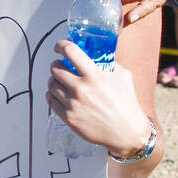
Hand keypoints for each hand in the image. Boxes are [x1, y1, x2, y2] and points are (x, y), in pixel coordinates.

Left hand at [47, 41, 148, 155]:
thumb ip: (108, 63)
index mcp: (94, 76)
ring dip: (53, 80)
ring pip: (51, 84)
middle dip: (56, 64)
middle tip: (59, 65)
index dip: (60, 45)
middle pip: (55, 69)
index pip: (70, 52)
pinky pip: (51, 101)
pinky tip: (58, 94)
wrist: (127, 131)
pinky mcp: (69, 117)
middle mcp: (81, 89)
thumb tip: (95, 56)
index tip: (58, 46)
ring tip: (59, 81)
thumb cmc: (127, 104)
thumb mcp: (123, 75)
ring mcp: (73, 104)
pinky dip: (52, 95)